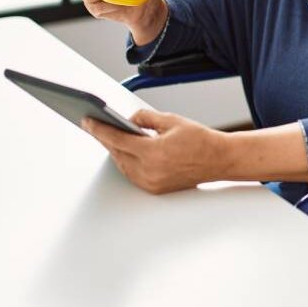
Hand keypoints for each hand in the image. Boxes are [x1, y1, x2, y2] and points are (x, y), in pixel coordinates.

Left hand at [81, 109, 226, 193]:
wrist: (220, 160)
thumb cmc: (201, 140)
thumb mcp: (172, 120)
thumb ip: (147, 118)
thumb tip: (129, 119)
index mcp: (154, 152)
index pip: (118, 139)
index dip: (99, 129)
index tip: (88, 121)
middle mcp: (150, 171)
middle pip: (117, 153)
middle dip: (105, 139)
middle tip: (95, 126)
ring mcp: (152, 182)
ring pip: (123, 166)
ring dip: (115, 151)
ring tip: (108, 137)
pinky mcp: (156, 188)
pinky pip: (133, 175)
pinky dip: (126, 162)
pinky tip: (124, 152)